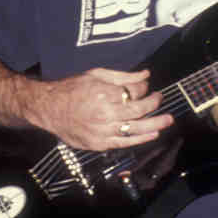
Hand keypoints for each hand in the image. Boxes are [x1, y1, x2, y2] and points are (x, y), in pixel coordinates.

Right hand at [31, 68, 172, 150]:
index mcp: (103, 93)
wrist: (49, 108)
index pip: (133, 92)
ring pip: (135, 128)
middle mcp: (104, 113)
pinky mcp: (99, 143)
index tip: (146, 86)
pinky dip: (140, 139)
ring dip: (155, 124)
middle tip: (160, 98)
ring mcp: (102, 130)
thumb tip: (145, 74)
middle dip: (153, 103)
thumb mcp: (96, 74)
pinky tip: (152, 134)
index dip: (144, 88)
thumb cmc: (71, 89)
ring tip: (168, 120)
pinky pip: (124, 142)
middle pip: (138, 109)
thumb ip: (122, 76)